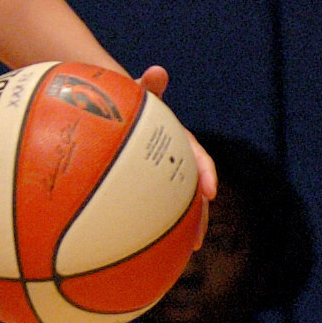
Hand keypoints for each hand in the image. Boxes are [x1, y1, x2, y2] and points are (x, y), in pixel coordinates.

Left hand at [137, 66, 215, 245]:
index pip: (198, 158)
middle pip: (191, 191)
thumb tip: (158, 71)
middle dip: (197, 216)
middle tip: (196, 239)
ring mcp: (159, 176)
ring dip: (180, 228)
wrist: (113, 111)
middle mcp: (173, 161)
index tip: (210, 192)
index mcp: (177, 141)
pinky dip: (149, 225)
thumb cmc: (124, 102)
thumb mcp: (135, 94)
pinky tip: (142, 248)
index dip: (206, 174)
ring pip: (175, 205)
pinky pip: (149, 207)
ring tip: (182, 252)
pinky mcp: (143, 186)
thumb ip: (146, 87)